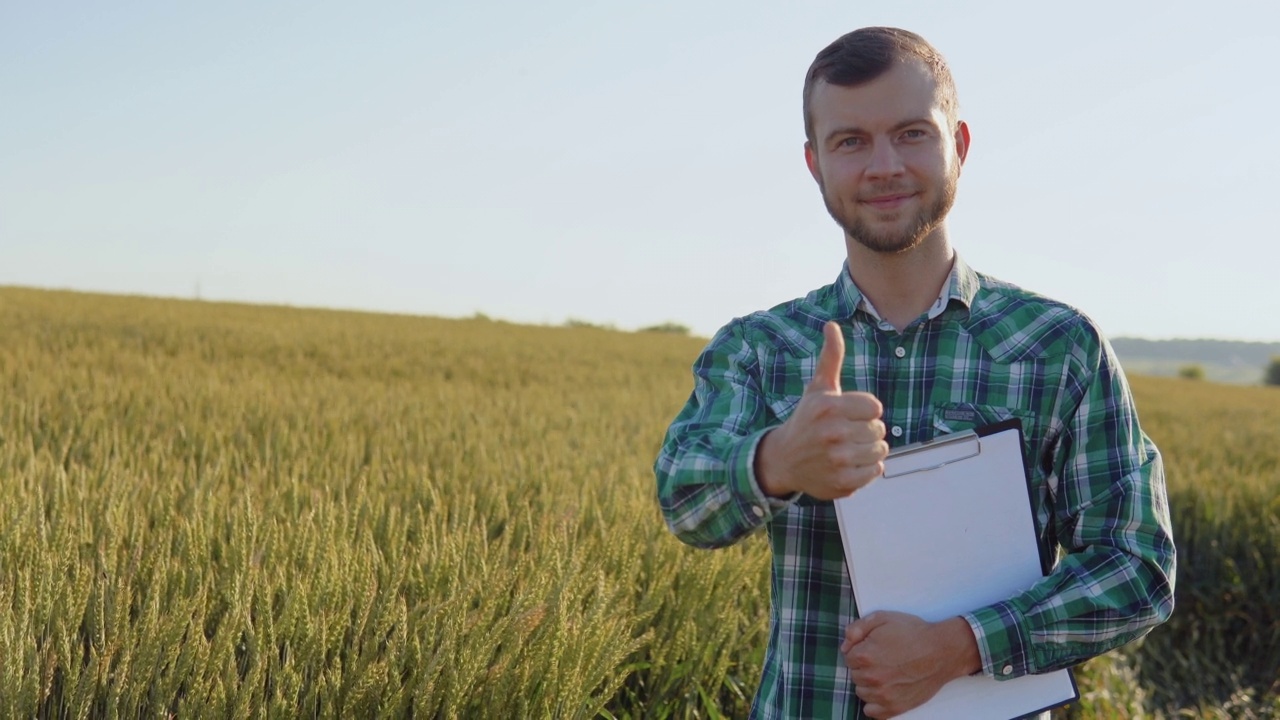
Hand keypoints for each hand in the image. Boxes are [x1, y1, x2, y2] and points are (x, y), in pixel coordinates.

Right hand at [756, 321, 887, 498]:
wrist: (784, 460)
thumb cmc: (807, 420)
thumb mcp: (818, 388)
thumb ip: (831, 357)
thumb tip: (831, 325)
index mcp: (829, 408)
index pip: (875, 408)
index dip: (865, 410)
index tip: (848, 414)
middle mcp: (832, 434)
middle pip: (879, 430)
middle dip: (867, 430)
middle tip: (846, 433)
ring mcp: (838, 461)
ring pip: (881, 451)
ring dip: (869, 450)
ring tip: (849, 448)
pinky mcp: (843, 483)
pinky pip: (875, 471)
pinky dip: (867, 469)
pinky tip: (849, 464)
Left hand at [841, 612, 980, 718]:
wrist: (942, 651)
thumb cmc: (913, 633)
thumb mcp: (882, 618)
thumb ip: (857, 628)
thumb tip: (845, 645)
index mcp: (865, 655)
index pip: (848, 657)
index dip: (860, 650)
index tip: (873, 647)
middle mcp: (872, 677)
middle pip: (854, 674)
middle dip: (864, 666)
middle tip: (883, 659)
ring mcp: (883, 695)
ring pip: (862, 692)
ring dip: (869, 684)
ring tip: (887, 673)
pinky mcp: (895, 707)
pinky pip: (872, 711)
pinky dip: (875, 703)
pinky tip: (885, 691)